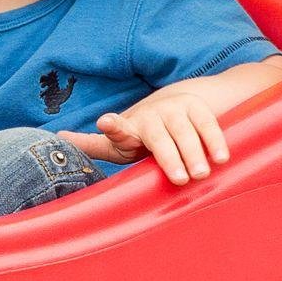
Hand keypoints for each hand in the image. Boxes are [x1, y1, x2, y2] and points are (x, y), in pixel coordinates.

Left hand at [69, 85, 231, 185]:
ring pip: (185, 131)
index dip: (113, 126)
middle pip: (159, 137)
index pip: (119, 129)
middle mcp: (152, 115)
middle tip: (178, 178)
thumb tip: (59, 138)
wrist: (177, 101)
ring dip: (194, 152)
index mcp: (130, 128)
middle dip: (169, 156)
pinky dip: (215, 140)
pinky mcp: (198, 108)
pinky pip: (208, 124)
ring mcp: (176, 109)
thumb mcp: (119, 142)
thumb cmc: (143, 134)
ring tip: (200, 174)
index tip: (106, 122)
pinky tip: (222, 158)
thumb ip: (93, 144)